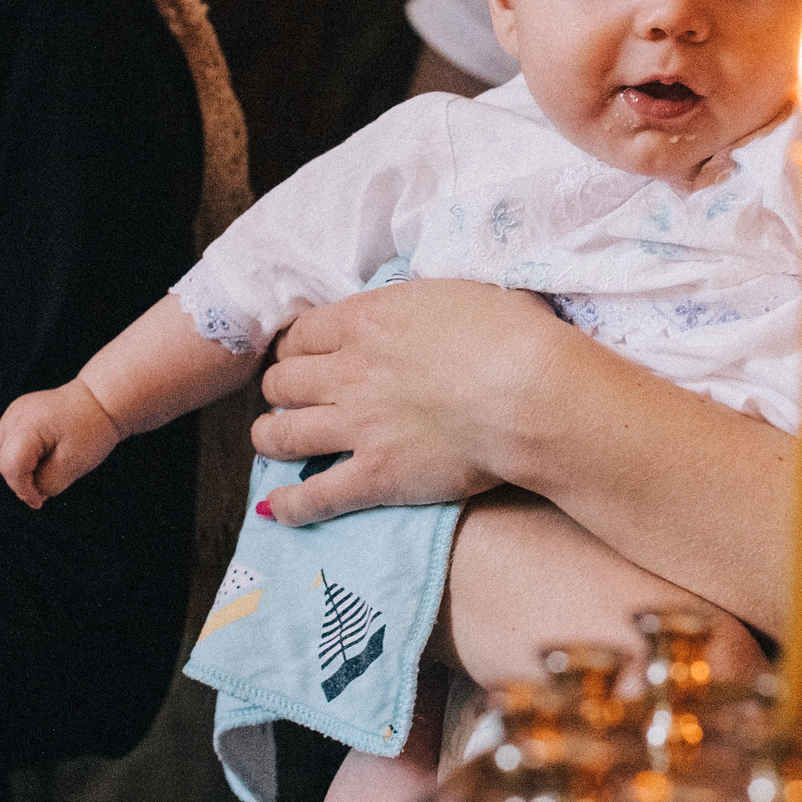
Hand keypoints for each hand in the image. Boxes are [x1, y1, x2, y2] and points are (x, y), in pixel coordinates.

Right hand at [0, 383, 119, 508]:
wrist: (103, 400)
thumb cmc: (91, 430)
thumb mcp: (72, 465)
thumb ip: (45, 484)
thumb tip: (31, 491)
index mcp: (26, 425)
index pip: (10, 466)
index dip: (24, 488)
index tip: (41, 499)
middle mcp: (14, 416)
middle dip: (15, 476)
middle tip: (43, 479)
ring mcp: (13, 413)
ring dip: (16, 466)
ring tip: (45, 463)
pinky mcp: (17, 415)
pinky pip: (6, 442)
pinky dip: (20, 454)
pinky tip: (44, 452)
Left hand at [249, 280, 562, 524]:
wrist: (531, 393)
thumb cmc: (511, 334)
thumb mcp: (454, 294)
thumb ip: (415, 306)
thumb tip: (415, 314)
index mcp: (366, 320)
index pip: (300, 333)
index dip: (295, 347)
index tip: (302, 356)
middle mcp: (349, 372)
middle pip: (281, 382)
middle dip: (281, 390)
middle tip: (291, 399)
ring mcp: (358, 427)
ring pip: (281, 435)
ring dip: (270, 438)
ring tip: (273, 441)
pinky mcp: (376, 477)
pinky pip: (313, 497)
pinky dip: (289, 505)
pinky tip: (278, 508)